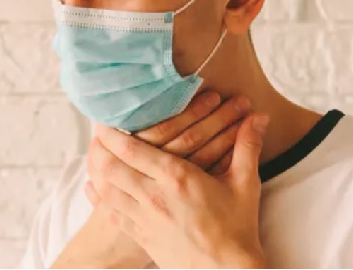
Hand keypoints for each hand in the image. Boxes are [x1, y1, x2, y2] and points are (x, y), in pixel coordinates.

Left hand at [50, 92, 249, 267]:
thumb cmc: (237, 227)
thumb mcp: (245, 183)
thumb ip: (248, 145)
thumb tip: (260, 116)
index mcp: (176, 178)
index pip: (132, 150)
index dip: (112, 134)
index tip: (103, 121)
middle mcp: (154, 196)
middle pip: (111, 167)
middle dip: (99, 149)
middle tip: (96, 136)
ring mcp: (145, 219)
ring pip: (107, 190)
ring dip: (97, 171)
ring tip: (93, 156)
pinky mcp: (142, 236)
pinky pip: (111, 214)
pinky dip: (98, 198)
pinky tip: (93, 188)